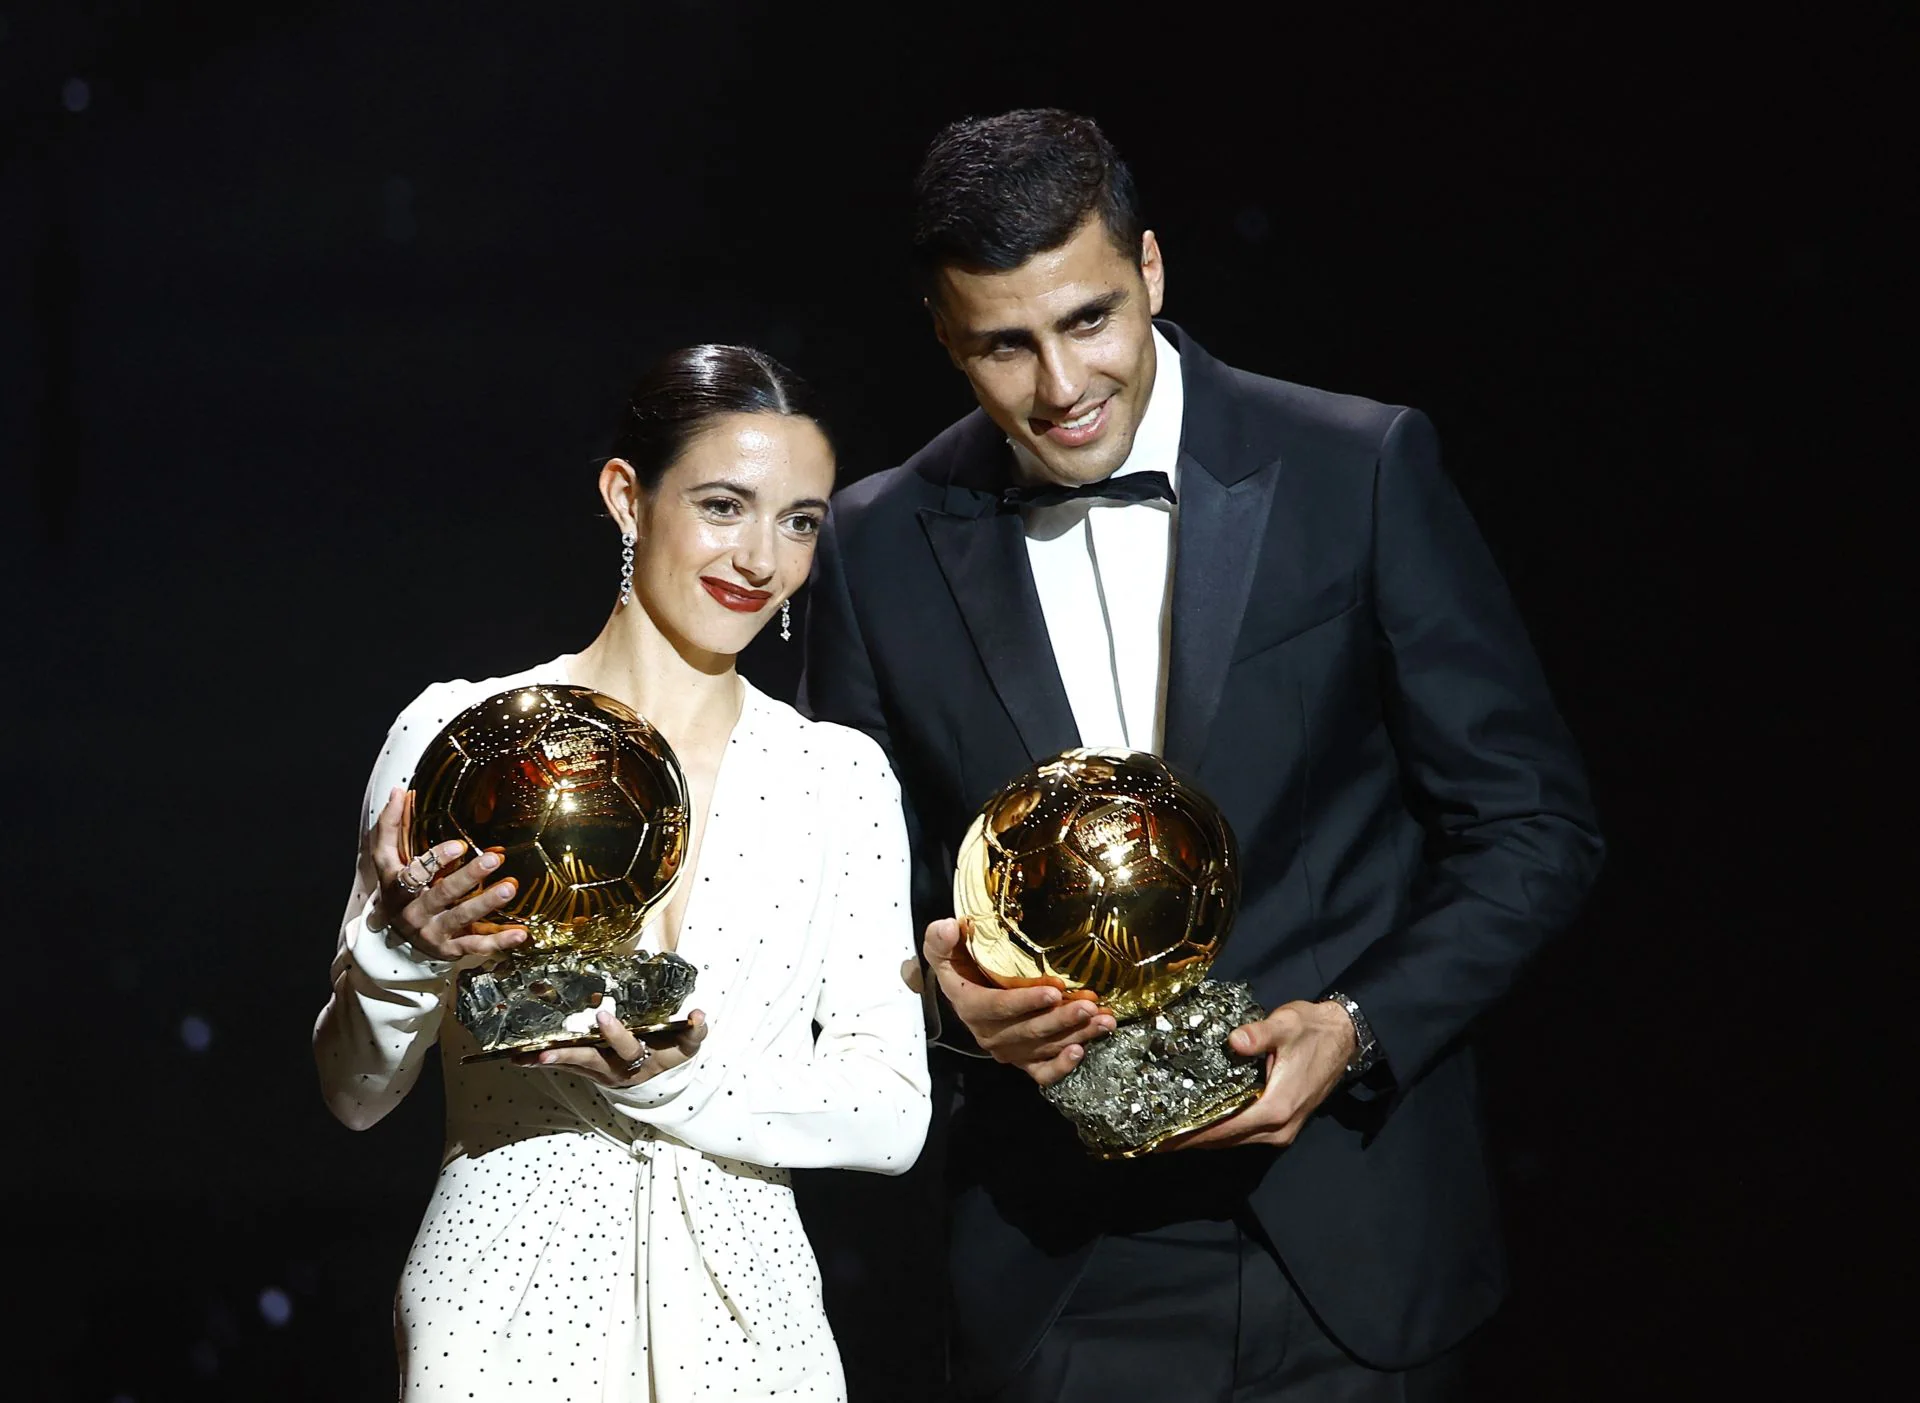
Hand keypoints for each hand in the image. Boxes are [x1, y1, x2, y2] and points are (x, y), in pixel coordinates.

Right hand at [369, 785, 528, 962]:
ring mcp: (431, 932)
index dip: (434, 859)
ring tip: (509, 887)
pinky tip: (520, 934)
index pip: (411, 872)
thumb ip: (392, 828)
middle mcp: (412, 911)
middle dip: (468, 877)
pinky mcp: (449, 948)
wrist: (393, 940)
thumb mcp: (390, 862)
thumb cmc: (399, 889)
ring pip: (460, 918)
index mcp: (396, 887)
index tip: (460, 845)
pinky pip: (475, 946)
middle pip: (440, 894)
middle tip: (495, 858)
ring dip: (486, 902)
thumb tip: (398, 790)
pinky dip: (498, 942)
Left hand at [515, 1006, 708, 1087]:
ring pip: (571, 1066)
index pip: (627, 1047)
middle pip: (589, 1062)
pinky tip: (519, 1058)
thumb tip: (699, 1014)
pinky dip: (542, 1062)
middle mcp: (615, 1069)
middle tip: (545, 1051)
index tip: (602, 1016)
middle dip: (568, 1056)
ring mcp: (599, 1072)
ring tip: (521, 1057)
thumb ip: (695, 1032)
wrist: (662, 1084)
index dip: (616, 1035)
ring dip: (547, 1061)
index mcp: (639, 1060)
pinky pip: (564, 1066)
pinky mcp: (588, 1071)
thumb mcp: (688, 1047)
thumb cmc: (672, 1056)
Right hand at [922, 917, 1114, 1085]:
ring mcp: (1009, 1050)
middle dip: (1062, 1019)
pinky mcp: (1023, 1060)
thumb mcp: (943, 951)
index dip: (1026, 1001)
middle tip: (1090, 1006)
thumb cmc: (959, 967)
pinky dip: (1062, 1067)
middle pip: (1029, 1030)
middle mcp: (990, 1034)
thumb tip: (951, 925)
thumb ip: (941, 940)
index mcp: (971, 1006)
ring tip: (1104, 1020)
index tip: (1054, 990)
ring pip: (1044, 1048)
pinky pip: (1041, 1073)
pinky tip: (1082, 1051)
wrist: (964, 993)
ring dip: (1076, 1035)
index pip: (999, 1007)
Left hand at [1156, 1000, 1355, 1151]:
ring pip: (1235, 1140)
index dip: (1192, 1135)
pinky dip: (1222, 1132)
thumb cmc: (1312, 1031)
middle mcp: (1279, 1128)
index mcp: (1276, 1108)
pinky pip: (1245, 1134)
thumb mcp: (1285, 1025)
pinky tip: (1201, 1123)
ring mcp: (1283, 1130)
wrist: (1344, 1038)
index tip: (1161, 1138)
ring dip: (1205, 1138)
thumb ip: (1259, 1034)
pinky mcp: (1284, 1125)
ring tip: (1170, 1131)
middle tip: (1155, 1135)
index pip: (1225, 1128)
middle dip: (1191, 1140)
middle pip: (1226, 1140)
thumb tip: (1234, 1041)